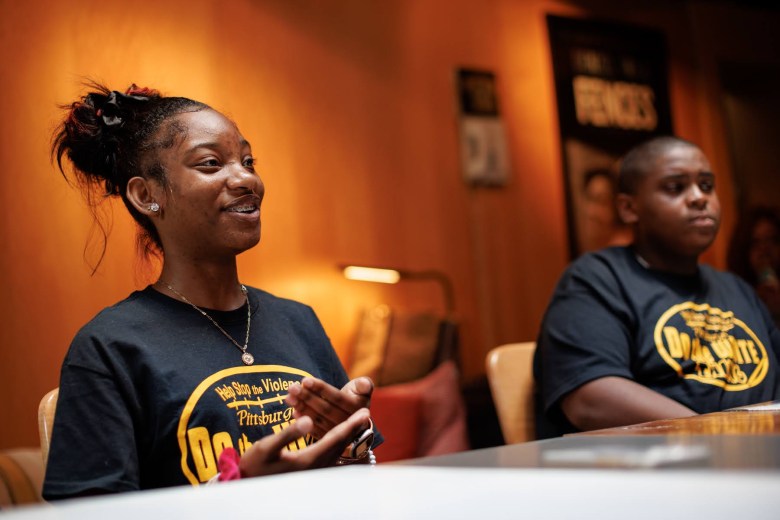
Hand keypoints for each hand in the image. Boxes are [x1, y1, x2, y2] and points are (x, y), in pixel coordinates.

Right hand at [239, 408, 370, 477]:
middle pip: (340, 445)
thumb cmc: (254, 465)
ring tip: (356, 424)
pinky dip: (337, 444)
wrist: (245, 485)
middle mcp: (315, 468)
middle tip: (366, 414)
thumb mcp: (267, 447)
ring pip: (336, 452)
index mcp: (308, 460)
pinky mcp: (307, 474)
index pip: (335, 439)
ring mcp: (312, 473)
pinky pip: (329, 456)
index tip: (364, 412)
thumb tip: (308, 419)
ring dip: (347, 437)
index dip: (350, 424)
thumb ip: (288, 433)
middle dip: (354, 429)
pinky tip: (337, 439)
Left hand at [285, 376, 373, 439]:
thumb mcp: (363, 391)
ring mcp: (338, 434)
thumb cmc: (354, 399)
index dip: (320, 388)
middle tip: (292, 387)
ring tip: (289, 397)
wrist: (355, 423)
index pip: (337, 398)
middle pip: (325, 409)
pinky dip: (304, 422)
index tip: (305, 380)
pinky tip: (294, 412)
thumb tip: (364, 383)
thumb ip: (364, 385)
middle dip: (307, 397)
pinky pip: (315, 431)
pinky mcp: (329, 441)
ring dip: (302, 408)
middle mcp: (349, 424)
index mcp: (357, 409)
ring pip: (318, 419)